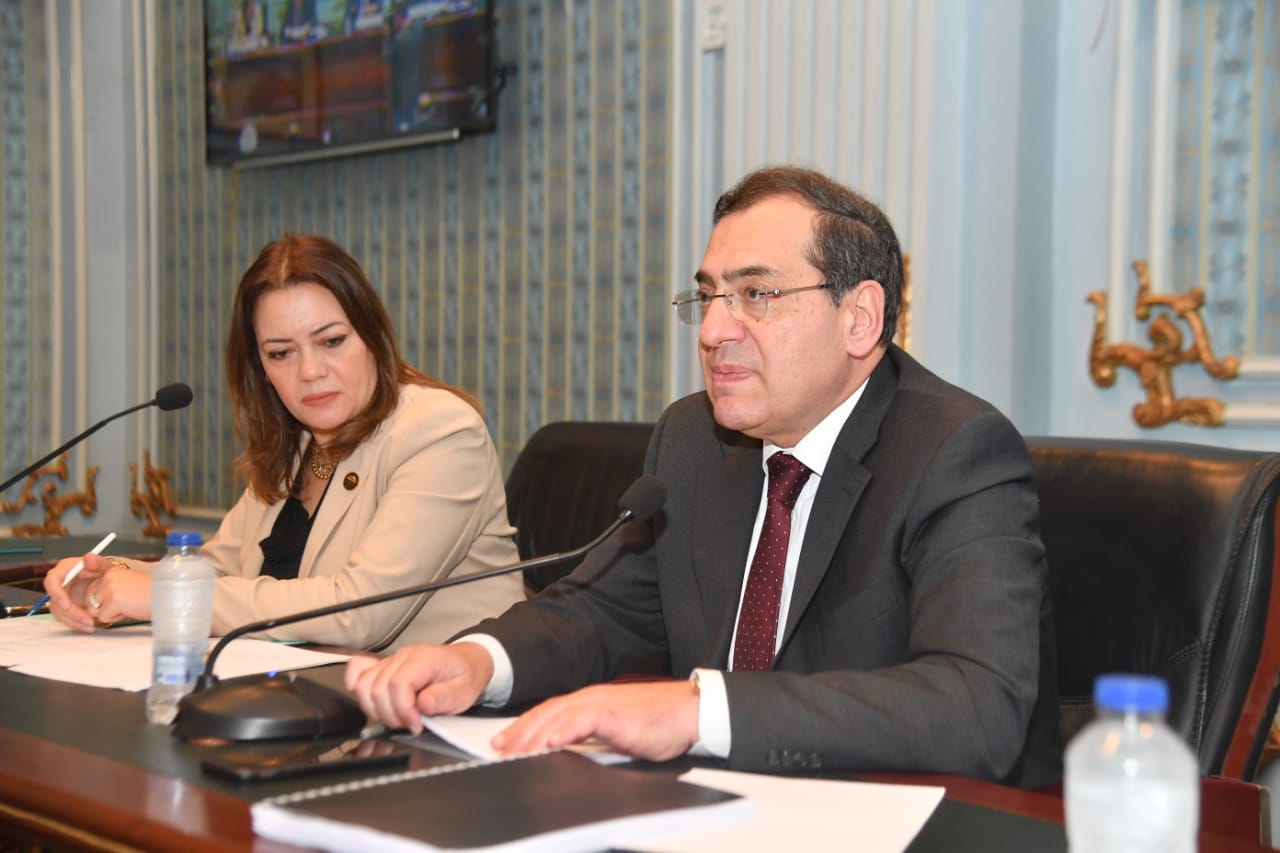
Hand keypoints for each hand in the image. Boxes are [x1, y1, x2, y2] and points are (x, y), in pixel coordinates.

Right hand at [43, 555, 149, 630]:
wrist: (109, 581)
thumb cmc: (105, 571)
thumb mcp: (105, 566)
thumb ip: (99, 562)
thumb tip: (88, 557)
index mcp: (65, 569)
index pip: (52, 581)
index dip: (56, 594)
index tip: (66, 605)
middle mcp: (60, 583)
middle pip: (55, 601)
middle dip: (70, 613)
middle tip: (86, 621)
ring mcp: (61, 595)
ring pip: (59, 612)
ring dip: (73, 621)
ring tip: (90, 626)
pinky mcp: (66, 606)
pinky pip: (65, 617)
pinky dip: (75, 623)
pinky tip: (87, 626)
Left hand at [89, 565, 151, 624]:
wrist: (167, 597)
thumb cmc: (152, 593)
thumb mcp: (128, 585)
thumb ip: (109, 587)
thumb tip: (91, 602)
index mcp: (112, 570)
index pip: (92, 587)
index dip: (101, 598)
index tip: (112, 599)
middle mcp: (109, 576)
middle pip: (90, 599)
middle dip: (103, 607)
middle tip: (125, 603)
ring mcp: (109, 587)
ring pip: (93, 609)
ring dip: (108, 613)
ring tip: (128, 606)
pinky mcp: (112, 600)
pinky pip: (103, 618)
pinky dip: (115, 618)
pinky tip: (130, 610)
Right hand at [344, 642, 494, 733]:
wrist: (468, 662)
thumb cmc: (465, 675)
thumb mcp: (465, 690)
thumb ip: (444, 697)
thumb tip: (423, 705)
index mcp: (424, 659)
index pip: (398, 683)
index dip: (403, 710)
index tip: (416, 725)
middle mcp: (403, 656)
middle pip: (378, 687)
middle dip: (391, 714)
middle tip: (410, 724)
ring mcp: (391, 660)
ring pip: (364, 684)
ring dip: (375, 709)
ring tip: (397, 718)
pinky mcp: (384, 667)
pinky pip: (358, 671)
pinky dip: (357, 687)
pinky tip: (370, 701)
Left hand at [491, 681, 699, 761]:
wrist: (688, 711)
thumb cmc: (658, 723)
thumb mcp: (615, 731)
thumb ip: (591, 737)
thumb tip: (567, 751)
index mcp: (589, 701)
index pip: (548, 713)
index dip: (523, 727)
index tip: (504, 742)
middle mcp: (591, 698)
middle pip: (546, 714)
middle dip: (520, 733)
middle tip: (499, 750)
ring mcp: (603, 704)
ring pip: (559, 716)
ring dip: (535, 735)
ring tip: (516, 751)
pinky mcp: (617, 714)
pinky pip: (585, 720)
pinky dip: (566, 731)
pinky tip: (551, 742)